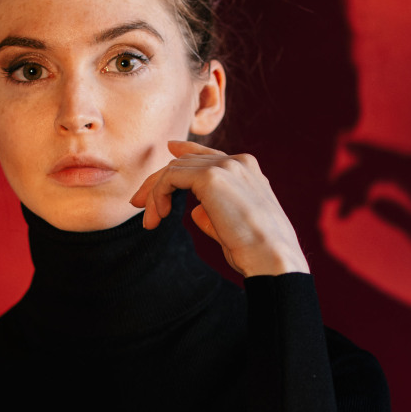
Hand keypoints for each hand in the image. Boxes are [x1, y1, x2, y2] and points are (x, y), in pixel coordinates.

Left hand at [132, 140, 309, 278]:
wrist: (272, 257)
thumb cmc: (256, 251)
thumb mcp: (232, 227)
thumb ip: (213, 214)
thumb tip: (195, 211)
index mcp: (248, 169)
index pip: (208, 155)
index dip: (184, 154)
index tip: (167, 155)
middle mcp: (237, 162)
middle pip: (185, 162)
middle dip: (158, 182)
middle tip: (138, 204)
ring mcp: (225, 166)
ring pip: (174, 169)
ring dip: (155, 194)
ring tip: (149, 221)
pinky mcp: (211, 177)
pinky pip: (170, 178)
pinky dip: (158, 195)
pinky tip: (157, 216)